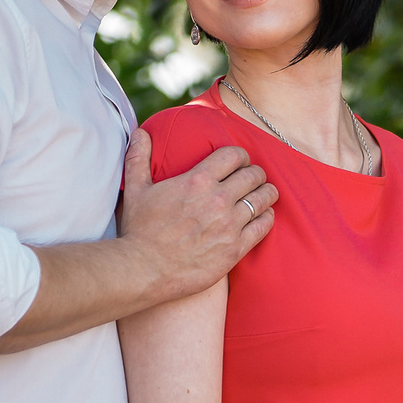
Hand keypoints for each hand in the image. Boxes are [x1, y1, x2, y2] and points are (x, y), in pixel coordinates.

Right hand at [118, 130, 274, 294]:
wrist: (143, 270)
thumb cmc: (139, 230)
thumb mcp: (136, 190)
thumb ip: (139, 158)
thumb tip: (141, 132)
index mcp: (197, 181)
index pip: (234, 156)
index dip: (241, 157)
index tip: (239, 163)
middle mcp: (217, 199)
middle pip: (254, 175)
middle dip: (255, 174)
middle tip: (253, 179)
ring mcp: (229, 224)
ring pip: (265, 198)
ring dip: (266, 193)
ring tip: (263, 195)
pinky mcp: (236, 248)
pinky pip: (265, 225)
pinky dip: (267, 217)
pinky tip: (262, 217)